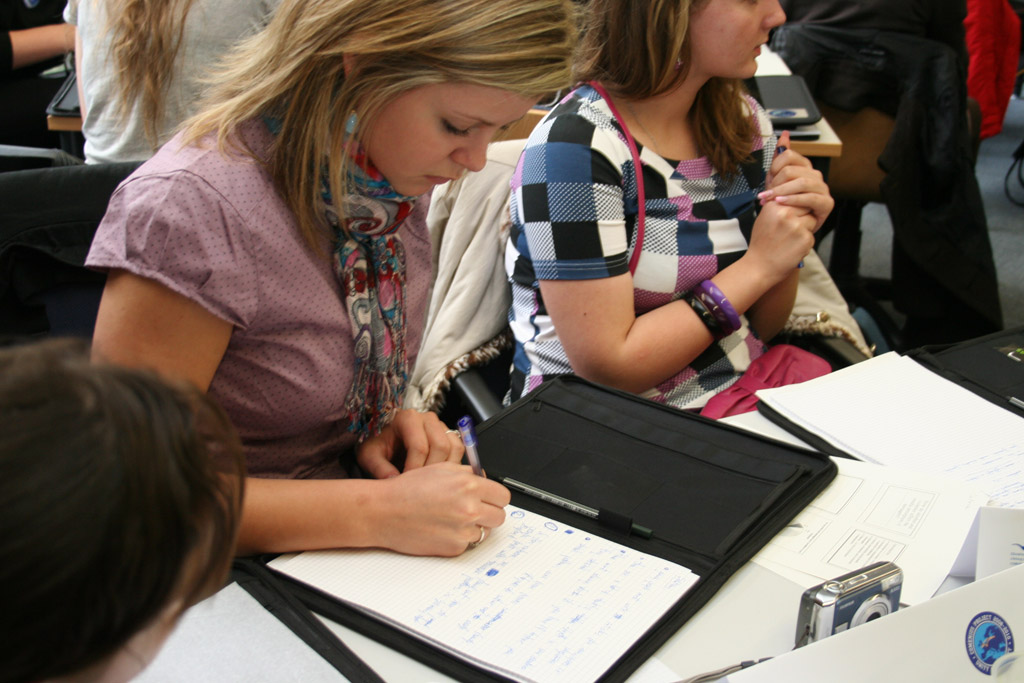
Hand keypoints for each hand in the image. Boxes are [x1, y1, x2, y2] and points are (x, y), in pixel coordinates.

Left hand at [356, 409, 463, 477]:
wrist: (386, 446)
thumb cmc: (378, 449)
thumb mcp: (369, 456)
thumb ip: (379, 468)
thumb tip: (394, 481)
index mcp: (407, 419)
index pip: (419, 446)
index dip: (414, 469)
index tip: (406, 484)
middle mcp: (427, 419)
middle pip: (440, 446)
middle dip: (430, 471)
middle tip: (419, 486)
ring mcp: (441, 426)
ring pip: (454, 448)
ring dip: (444, 470)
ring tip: (428, 482)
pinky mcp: (450, 435)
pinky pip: (459, 451)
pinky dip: (453, 466)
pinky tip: (437, 477)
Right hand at [376, 462, 511, 555]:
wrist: (384, 512)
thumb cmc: (406, 490)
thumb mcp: (440, 469)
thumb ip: (467, 473)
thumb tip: (484, 479)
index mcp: (468, 485)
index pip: (502, 496)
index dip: (495, 497)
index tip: (489, 499)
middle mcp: (469, 508)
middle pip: (499, 516)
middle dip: (489, 513)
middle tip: (475, 510)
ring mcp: (463, 530)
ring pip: (485, 532)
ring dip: (473, 527)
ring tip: (452, 519)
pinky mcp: (454, 548)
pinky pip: (467, 544)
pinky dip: (458, 538)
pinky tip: (442, 529)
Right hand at [745, 195, 817, 281]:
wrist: (759, 267)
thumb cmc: (762, 243)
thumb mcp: (764, 218)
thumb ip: (778, 205)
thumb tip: (793, 194)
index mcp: (773, 206)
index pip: (795, 197)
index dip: (794, 208)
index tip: (787, 218)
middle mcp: (785, 213)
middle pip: (806, 206)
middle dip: (802, 216)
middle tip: (788, 230)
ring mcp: (796, 226)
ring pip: (812, 219)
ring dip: (805, 228)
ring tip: (790, 239)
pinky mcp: (805, 238)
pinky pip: (812, 235)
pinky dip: (805, 242)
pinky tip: (792, 248)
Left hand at [759, 131, 833, 231]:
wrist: (787, 228)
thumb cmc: (783, 204)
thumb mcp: (776, 180)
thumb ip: (780, 158)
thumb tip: (784, 134)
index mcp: (804, 167)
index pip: (789, 156)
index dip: (775, 167)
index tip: (767, 180)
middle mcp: (815, 176)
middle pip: (793, 170)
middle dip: (776, 183)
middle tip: (765, 196)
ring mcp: (823, 189)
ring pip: (802, 183)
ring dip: (782, 191)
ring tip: (771, 200)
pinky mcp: (827, 203)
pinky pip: (810, 198)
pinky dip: (793, 200)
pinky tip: (782, 203)